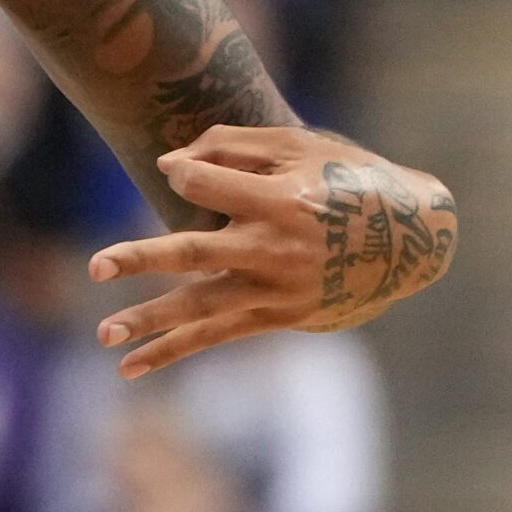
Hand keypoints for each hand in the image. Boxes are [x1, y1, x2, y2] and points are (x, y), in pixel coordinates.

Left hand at [86, 124, 456, 378]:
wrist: (414, 236)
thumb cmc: (348, 176)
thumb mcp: (300, 144)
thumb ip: (234, 145)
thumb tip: (171, 164)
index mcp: (283, 200)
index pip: (204, 186)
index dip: (183, 173)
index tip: (175, 170)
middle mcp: (277, 249)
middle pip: (195, 252)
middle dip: (142, 258)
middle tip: (96, 263)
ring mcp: (279, 289)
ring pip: (202, 308)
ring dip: (150, 321)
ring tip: (104, 333)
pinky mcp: (280, 317)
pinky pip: (217, 336)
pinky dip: (174, 350)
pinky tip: (131, 367)